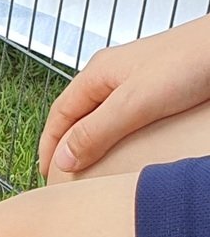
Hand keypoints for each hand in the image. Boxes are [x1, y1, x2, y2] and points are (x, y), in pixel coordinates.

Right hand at [40, 14, 209, 176]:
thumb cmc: (190, 62)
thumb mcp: (134, 103)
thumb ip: (95, 132)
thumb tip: (62, 161)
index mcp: (97, 73)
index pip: (59, 114)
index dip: (49, 145)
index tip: (46, 174)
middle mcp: (113, 75)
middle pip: (77, 114)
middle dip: (67, 143)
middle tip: (65, 175)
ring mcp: (137, 80)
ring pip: (102, 115)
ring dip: (93, 139)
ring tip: (92, 164)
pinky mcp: (161, 87)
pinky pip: (127, 115)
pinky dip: (118, 134)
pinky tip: (128, 146)